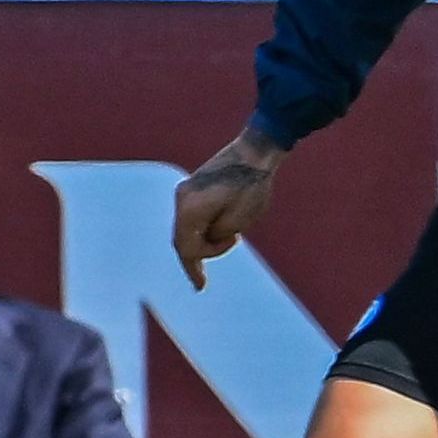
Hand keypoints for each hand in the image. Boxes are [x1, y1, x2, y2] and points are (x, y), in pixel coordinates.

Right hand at [171, 131, 282, 288]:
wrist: (255, 151)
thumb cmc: (252, 186)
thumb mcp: (240, 221)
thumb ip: (218, 236)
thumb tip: (209, 238)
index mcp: (190, 209)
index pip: (186, 248)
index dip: (193, 269)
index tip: (200, 287)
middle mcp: (182, 198)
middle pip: (183, 239)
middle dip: (202, 254)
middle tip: (211, 273)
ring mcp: (186, 190)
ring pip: (188, 228)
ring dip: (206, 239)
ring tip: (235, 235)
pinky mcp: (193, 187)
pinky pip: (192, 216)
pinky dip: (204, 228)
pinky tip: (221, 232)